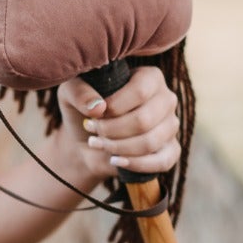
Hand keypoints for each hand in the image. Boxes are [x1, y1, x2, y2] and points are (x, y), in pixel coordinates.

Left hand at [56, 66, 180, 189]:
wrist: (86, 140)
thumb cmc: (83, 110)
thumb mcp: (71, 94)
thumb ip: (79, 93)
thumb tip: (98, 108)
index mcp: (149, 77)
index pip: (140, 91)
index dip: (114, 107)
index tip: (93, 115)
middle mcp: (166, 99)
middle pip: (144, 120)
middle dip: (111, 130)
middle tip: (92, 131)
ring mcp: (171, 125)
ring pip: (150, 142)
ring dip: (117, 147)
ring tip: (97, 143)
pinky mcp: (171, 150)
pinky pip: (163, 162)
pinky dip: (135, 164)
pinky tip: (115, 161)